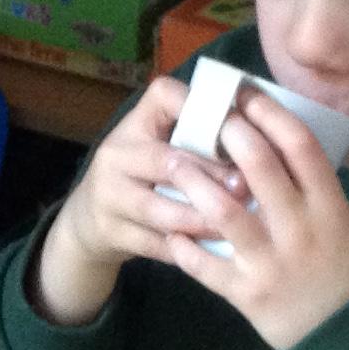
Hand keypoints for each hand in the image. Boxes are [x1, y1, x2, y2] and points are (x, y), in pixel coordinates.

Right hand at [32, 77, 235, 323]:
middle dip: (212, 175)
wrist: (88, 221)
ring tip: (235, 225)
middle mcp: (115, 155)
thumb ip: (193, 136)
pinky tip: (213, 252)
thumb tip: (260, 134)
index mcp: (133, 125)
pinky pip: (156, 244)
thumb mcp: (156, 144)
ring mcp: (109, 196)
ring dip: (202, 219)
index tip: (240, 124)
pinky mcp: (111, 232)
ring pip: (161, 209)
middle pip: (167, 160)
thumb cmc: (140, 176)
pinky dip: (188, 250)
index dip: (203, 106)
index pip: (165, 97)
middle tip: (248, 187)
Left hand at [157, 89, 348, 349]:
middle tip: (207, 118)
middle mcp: (301, 229)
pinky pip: (205, 265)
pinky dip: (184, 245)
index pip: (300, 146)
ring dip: (194, 183)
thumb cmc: (341, 264)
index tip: (247, 95)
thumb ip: (310, 184)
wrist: (347, 332)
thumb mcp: (339, 218)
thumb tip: (274, 134)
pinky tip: (172, 231)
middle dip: (229, 135)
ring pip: (223, 212)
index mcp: (329, 205)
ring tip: (173, 165)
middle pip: (260, 167)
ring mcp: (271, 262)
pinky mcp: (247, 293)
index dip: (270, 114)